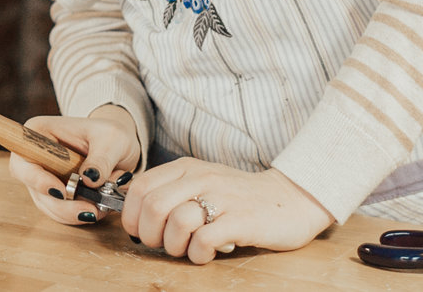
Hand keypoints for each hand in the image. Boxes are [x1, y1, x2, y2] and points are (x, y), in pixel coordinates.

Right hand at [6, 108, 142, 225]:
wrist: (119, 145)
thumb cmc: (111, 133)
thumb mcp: (113, 139)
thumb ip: (101, 158)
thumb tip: (89, 179)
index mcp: (39, 132)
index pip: (24, 158)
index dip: (35, 178)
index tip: (60, 191)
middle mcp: (35, 155)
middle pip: (34, 188)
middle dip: (62, 204)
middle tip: (89, 210)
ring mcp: (43, 176)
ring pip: (47, 204)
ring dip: (73, 212)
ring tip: (100, 209)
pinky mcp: (54, 193)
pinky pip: (60, 211)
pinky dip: (78, 214)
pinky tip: (97, 210)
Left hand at [121, 158, 334, 262]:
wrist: (290, 199)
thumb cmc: (240, 197)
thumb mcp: (202, 182)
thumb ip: (172, 191)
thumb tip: (136, 212)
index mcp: (187, 168)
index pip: (142, 186)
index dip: (132, 215)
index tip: (140, 231)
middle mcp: (202, 178)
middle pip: (153, 207)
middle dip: (150, 235)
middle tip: (165, 244)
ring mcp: (222, 198)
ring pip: (176, 223)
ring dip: (175, 246)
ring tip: (189, 248)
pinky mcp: (240, 221)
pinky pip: (203, 240)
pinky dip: (198, 254)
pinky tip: (207, 253)